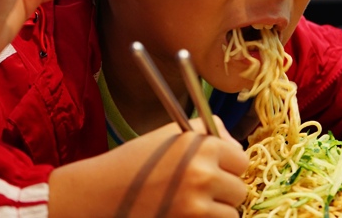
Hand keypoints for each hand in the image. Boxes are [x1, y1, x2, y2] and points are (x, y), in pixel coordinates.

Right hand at [49, 117, 248, 216]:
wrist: (100, 194)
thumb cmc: (135, 161)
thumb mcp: (170, 134)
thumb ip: (207, 132)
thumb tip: (235, 146)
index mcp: (202, 148)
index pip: (242, 159)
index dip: (228, 164)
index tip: (215, 167)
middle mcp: (203, 176)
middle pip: (240, 189)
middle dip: (225, 189)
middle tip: (202, 188)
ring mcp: (196, 208)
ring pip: (233, 213)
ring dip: (218, 211)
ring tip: (194, 204)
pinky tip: (187, 214)